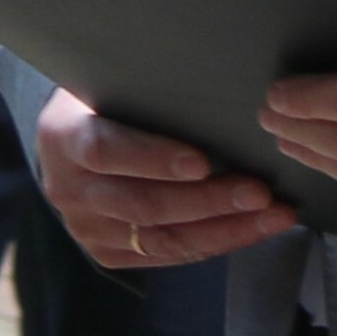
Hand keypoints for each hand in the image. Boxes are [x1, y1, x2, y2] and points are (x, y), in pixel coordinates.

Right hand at [37, 88, 296, 273]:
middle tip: (260, 191)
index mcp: (63, 136)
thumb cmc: (106, 99)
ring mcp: (87, 228)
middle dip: (208, 200)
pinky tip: (255, 228)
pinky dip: (218, 242)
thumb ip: (144, 87)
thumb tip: (212, 80)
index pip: (106, 151)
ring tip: (273, 214)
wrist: (70, 143)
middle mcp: (69, 189)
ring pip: (162, 238)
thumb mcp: (109, 82)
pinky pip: (170, 255)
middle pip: (143, 203)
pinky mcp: (108, 253)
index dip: (154, 159)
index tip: (202, 162)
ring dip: (225, 228)